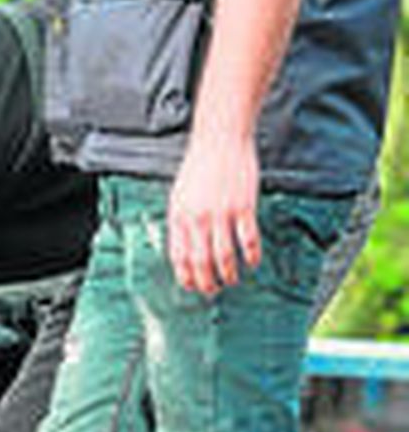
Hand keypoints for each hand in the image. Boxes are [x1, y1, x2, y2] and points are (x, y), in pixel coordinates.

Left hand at [169, 135, 261, 294]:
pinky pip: (248, 239)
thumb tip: (183, 250)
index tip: (192, 286)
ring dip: (228, 273)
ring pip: (223, 255)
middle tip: (213, 290)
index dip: (186, 276)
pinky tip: (253, 262)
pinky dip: (251, 255)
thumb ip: (181, 222)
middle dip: (206, 282)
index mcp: (179, 217)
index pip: (178, 257)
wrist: (220, 140)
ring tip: (232, 280)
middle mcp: (197, 218)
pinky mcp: (244, 206)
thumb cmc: (200, 168)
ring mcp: (221, 213)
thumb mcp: (180, 196)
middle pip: (200, 261)